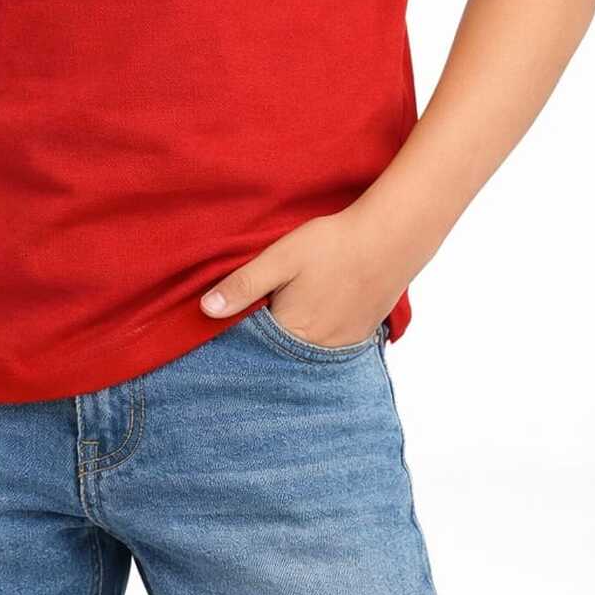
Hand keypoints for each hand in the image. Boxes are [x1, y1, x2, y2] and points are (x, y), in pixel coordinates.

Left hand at [199, 209, 390, 347]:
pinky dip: (315, 340)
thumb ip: (243, 286)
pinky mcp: (359, 338)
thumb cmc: (331, 245)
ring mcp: (340, 346)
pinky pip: (328, 349)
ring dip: (290, 343)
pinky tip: (314, 317)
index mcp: (291, 331)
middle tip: (257, 321)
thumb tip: (206, 310)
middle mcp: (315, 348)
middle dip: (263, 344)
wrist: (389, 240)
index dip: (238, 336)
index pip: (252, 347)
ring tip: (285, 319)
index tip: (226, 328)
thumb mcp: (280, 258)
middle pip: (278, 355)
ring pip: (303, 353)